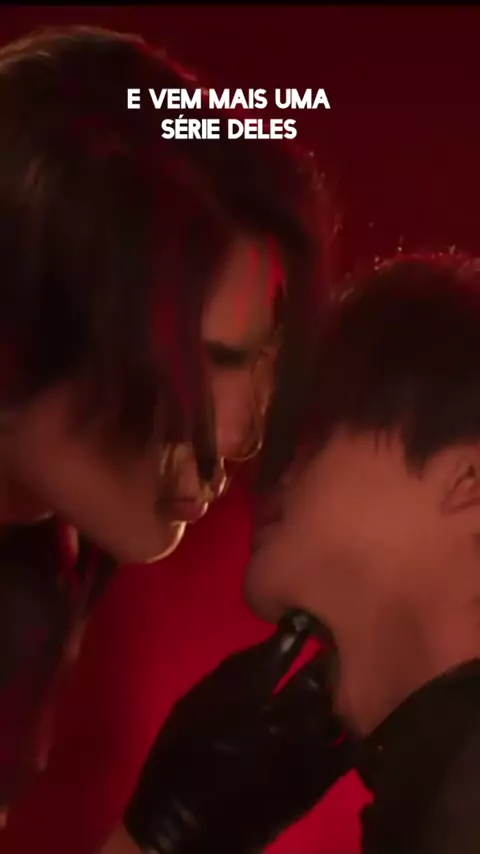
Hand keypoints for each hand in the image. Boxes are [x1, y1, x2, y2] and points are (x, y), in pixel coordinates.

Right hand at [124, 611, 351, 853]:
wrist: (184, 829)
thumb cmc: (180, 759)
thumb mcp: (193, 704)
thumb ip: (231, 674)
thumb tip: (268, 648)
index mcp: (243, 696)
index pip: (281, 651)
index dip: (297, 632)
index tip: (305, 621)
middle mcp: (278, 719)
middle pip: (317, 677)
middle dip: (327, 658)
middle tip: (333, 646)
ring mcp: (300, 752)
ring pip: (335, 710)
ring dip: (340, 692)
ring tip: (346, 680)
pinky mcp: (313, 783)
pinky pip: (346, 749)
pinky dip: (351, 731)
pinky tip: (349, 720)